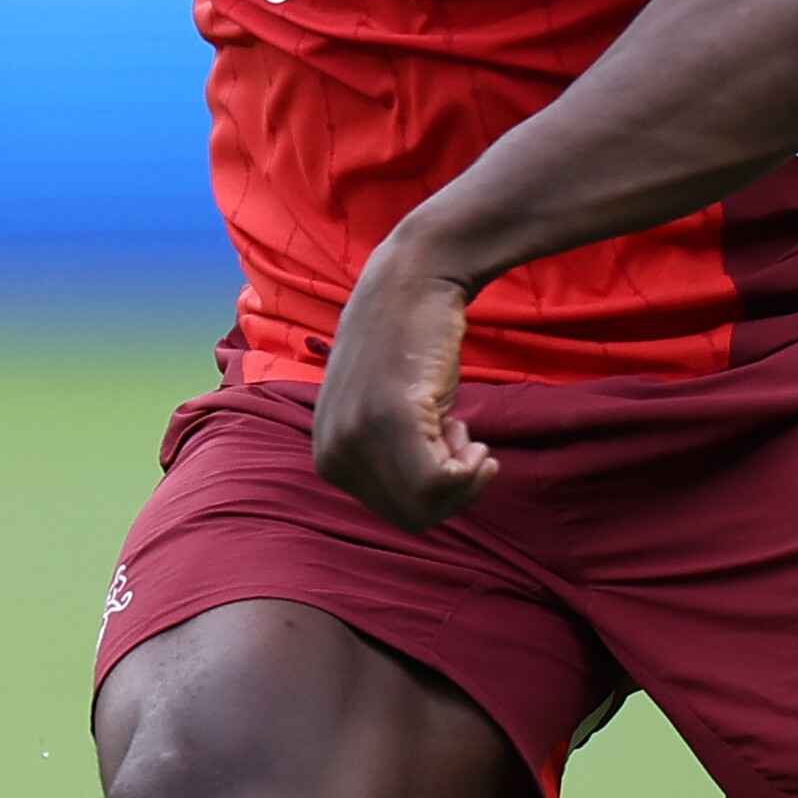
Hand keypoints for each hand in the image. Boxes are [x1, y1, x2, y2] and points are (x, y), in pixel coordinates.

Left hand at [313, 231, 500, 529]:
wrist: (413, 279)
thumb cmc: (409, 345)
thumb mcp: (383, 416)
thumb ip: (390, 463)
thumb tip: (426, 509)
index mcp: (328, 457)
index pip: (395, 514)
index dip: (436, 490)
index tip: (442, 441)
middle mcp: (333, 452)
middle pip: (414, 518)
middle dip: (453, 489)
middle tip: (457, 436)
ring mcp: (358, 437)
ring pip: (429, 506)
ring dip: (463, 474)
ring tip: (456, 425)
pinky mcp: (390, 418)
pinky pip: (440, 481)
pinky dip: (470, 467)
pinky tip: (466, 429)